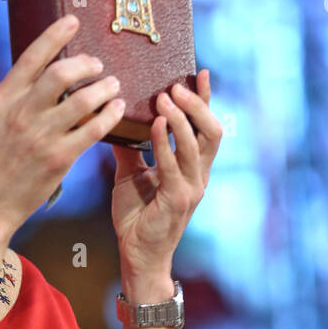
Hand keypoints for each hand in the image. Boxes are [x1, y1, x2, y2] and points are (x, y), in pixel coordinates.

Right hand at [0, 13, 123, 237]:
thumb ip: (14, 97)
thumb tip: (40, 75)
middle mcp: (21, 113)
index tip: (73, 21)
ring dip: (104, 88)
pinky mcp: (59, 158)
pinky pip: (92, 130)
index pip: (32, 57)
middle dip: (86, 64)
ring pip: (82, 100)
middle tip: (98, 65)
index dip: (55, 35)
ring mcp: (41, 136)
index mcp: (2, 99)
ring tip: (113, 86)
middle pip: (62, 74)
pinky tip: (116, 110)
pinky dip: (108, 116)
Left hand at [110, 70, 221, 287]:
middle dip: (197, 105)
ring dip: (180, 119)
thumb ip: (130, 148)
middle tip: (176, 85)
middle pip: (213, 131)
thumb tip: (114, 117)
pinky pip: (173, 166)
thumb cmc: (137, 216)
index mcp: (192, 167)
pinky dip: (164, 143)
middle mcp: (198, 175)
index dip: (205, 100)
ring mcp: (191, 188)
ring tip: (164, 98)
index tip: (200, 72)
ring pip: (196, 145)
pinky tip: (153, 125)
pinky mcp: (177, 200)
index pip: (205, 127)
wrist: (137, 255)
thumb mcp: (131, 174)